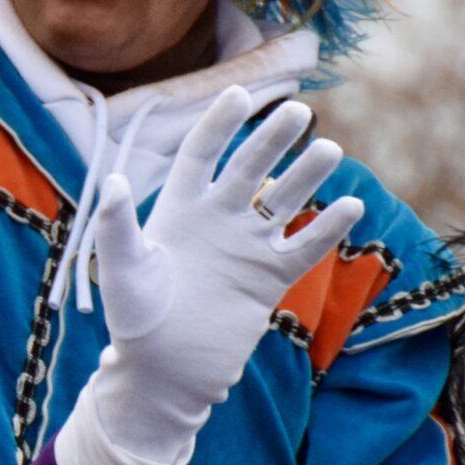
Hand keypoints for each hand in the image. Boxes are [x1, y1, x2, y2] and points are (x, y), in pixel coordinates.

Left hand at [86, 86, 364, 463]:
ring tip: (329, 150)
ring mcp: (246, 247)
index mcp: (178, 210)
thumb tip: (112, 182)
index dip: (219, 124)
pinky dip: (327, 229)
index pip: (202, 154)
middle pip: (250, 168)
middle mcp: (216, 221)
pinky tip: (351, 206)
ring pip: (284, 201)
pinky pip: (304, 247)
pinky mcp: (269, 279)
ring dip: (307, 176)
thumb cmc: (134, 319)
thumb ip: (116, 225)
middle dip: (272, 140)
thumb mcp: (122, 268)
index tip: (238, 92)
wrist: (164, 371)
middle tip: (297, 112)